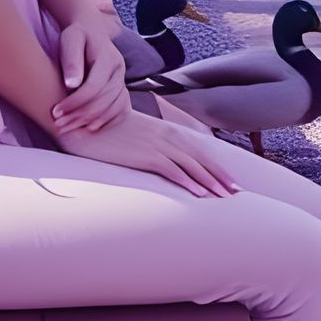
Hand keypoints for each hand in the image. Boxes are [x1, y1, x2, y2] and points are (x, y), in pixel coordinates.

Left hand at [51, 9, 130, 135]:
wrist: (91, 31)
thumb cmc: (77, 35)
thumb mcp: (70, 40)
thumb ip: (71, 60)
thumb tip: (71, 85)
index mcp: (108, 57)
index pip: (94, 87)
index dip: (75, 103)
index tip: (56, 112)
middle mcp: (119, 70)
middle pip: (105, 100)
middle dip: (80, 116)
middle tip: (59, 125)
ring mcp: (123, 80)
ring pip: (115, 108)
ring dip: (92, 121)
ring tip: (70, 128)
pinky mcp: (122, 88)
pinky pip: (121, 109)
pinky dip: (108, 121)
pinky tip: (89, 127)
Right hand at [54, 104, 240, 196]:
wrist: (84, 122)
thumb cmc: (106, 130)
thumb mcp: (134, 135)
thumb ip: (150, 143)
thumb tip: (158, 158)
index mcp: (165, 130)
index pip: (198, 149)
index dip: (215, 165)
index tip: (229, 179)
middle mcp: (166, 136)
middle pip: (201, 158)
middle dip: (220, 176)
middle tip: (237, 193)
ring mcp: (156, 145)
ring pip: (192, 166)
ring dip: (211, 183)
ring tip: (225, 198)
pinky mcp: (145, 155)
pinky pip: (173, 171)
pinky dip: (189, 183)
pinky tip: (200, 195)